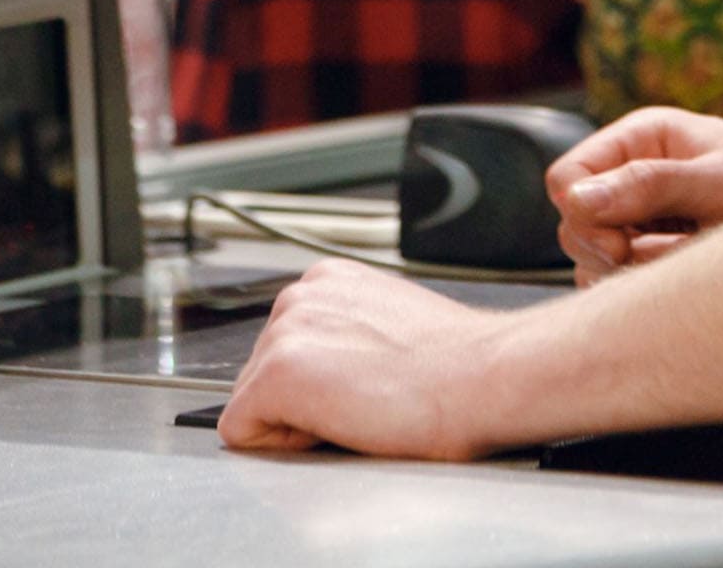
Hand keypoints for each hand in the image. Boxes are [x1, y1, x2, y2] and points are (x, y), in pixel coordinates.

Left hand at [217, 258, 497, 458]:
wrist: (479, 377)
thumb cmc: (453, 365)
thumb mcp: (390, 323)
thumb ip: (348, 330)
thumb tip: (333, 365)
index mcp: (329, 280)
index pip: (286, 349)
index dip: (319, 384)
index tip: (362, 384)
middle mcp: (302, 295)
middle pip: (261, 374)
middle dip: (300, 401)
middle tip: (363, 401)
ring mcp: (287, 331)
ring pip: (252, 402)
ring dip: (294, 419)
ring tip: (357, 409)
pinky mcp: (279, 374)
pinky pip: (243, 430)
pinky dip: (283, 443)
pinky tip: (336, 425)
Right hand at [546, 108, 722, 284]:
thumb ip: (651, 187)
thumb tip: (577, 199)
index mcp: (643, 138)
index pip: (566, 179)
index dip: (583, 215)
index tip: (622, 242)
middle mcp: (635, 176)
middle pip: (574, 225)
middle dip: (609, 251)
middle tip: (667, 256)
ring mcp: (646, 221)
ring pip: (593, 263)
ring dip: (634, 275)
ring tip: (694, 260)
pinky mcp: (659, 259)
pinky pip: (623, 288)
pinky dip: (651, 291)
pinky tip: (694, 277)